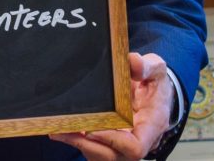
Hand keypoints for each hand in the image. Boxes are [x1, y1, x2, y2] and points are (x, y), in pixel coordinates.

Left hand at [50, 52, 174, 160]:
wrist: (156, 94)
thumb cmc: (155, 84)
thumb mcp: (156, 69)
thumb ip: (147, 65)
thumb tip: (133, 62)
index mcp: (151, 126)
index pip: (135, 147)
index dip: (113, 141)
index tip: (92, 128)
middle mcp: (138, 141)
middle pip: (112, 155)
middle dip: (87, 144)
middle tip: (65, 129)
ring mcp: (123, 145)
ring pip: (101, 155)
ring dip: (78, 144)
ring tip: (57, 130)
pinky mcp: (111, 143)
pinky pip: (94, 150)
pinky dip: (77, 142)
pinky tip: (60, 130)